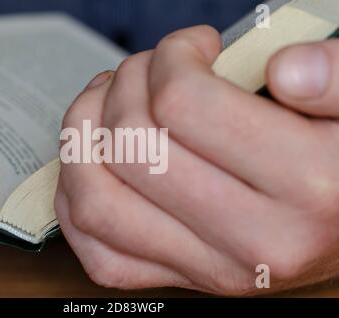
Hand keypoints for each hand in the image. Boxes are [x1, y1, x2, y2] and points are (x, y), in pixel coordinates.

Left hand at [55, 25, 338, 294]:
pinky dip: (76, 199)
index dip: (173, 57)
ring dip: (82, 135)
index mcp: (308, 187)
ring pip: (96, 201)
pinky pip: (97, 250)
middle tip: (148, 70)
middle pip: (131, 145)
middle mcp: (253, 241)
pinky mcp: (182, 281)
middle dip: (125, 85)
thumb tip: (285, 71)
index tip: (193, 48)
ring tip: (106, 103)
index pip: (184, 104)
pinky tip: (94, 161)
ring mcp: (210, 270)